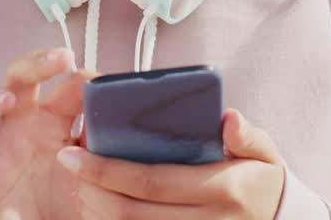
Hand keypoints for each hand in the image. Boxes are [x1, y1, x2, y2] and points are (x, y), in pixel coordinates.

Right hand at [0, 48, 92, 219]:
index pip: (66, 84)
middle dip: (37, 61)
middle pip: (19, 74)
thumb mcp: (97, 181)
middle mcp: (22, 126)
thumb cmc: (73, 216)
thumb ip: (102, 149)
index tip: (100, 82)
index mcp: (58, 124)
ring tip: (3, 103)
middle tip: (60, 60)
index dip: (82, 76)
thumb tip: (114, 114)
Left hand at [60, 109, 285, 218]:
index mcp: (222, 191)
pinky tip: (96, 205)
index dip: (106, 169)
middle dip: (90, 190)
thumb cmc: (259, 179)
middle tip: (66, 165)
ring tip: (76, 183)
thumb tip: (229, 119)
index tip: (73, 153)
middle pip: (130, 212)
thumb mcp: (264, 153)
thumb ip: (247, 136)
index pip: (152, 181)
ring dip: (94, 211)